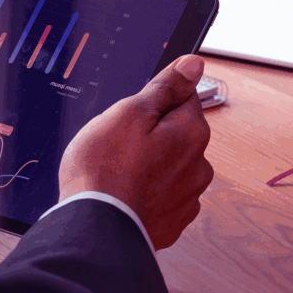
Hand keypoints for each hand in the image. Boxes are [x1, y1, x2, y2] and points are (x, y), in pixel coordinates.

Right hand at [58, 54, 213, 249]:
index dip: (153, 100)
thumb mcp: (128, 112)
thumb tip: (192, 64)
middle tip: (117, 142)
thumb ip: (164, 88)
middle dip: (151, 134)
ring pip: (168, 166)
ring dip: (149, 165)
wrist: (94, 227)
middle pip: (176, 134)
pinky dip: (146, 192)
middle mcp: (198, 166)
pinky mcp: (171, 222)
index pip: (183, 97)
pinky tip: (123, 192)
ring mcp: (186, 198)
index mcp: (191, 133)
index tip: (133, 110)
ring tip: (116, 170)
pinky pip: (161, 195)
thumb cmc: (105, 169)